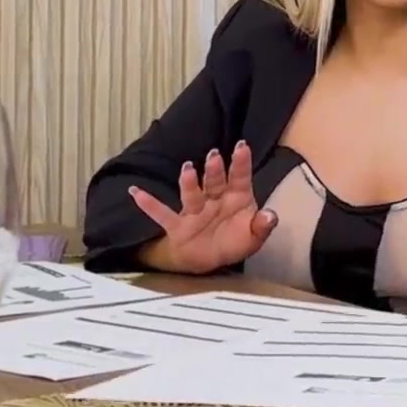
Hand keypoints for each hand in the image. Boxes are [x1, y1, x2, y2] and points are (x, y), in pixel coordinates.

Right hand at [128, 141, 277, 274]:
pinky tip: (135, 192)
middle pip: (214, 182)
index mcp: (236, 197)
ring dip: (189, 182)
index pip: (239, 177)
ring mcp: (195, 211)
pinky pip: (162, 214)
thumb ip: (262, 226)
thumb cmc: (234, 241)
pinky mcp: (178, 225)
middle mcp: (214, 199)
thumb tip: (271, 215)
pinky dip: (148, 204)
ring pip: (192, 194)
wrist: (210, 260)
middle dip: (214, 170)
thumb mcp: (254, 237)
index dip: (240, 163)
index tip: (241, 146)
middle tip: (214, 156)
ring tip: (187, 169)